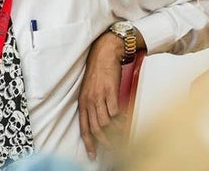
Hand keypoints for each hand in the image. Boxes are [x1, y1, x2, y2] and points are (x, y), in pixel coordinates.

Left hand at [78, 31, 124, 159]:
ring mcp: (99, 96)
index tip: (92, 154)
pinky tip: (126, 122)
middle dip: (104, 141)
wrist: (104, 54)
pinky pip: (116, 112)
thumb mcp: (90, 91)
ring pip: (106, 122)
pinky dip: (122, 120)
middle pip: (95, 128)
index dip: (88, 143)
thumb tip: (100, 123)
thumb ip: (93, 106)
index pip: (83, 127)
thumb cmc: (98, 72)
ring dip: (115, 132)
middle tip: (112, 147)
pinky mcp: (110, 91)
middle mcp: (89, 101)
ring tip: (122, 135)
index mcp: (82, 102)